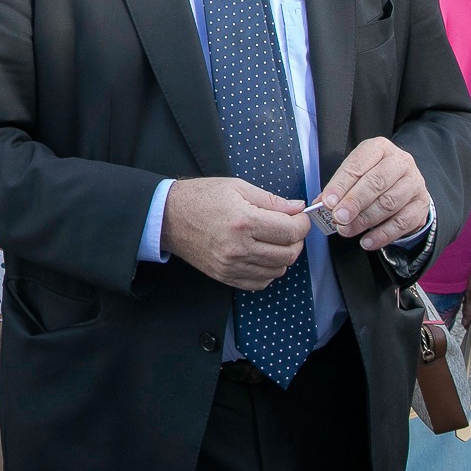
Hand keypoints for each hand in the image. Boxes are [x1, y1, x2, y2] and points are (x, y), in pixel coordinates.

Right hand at [159, 178, 310, 290]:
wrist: (168, 217)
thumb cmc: (200, 198)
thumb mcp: (237, 187)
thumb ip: (271, 200)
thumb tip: (296, 207)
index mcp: (244, 221)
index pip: (290, 231)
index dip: (302, 223)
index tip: (300, 217)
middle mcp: (239, 247)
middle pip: (288, 254)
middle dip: (296, 240)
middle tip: (290, 228)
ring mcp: (231, 265)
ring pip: (277, 270)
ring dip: (284, 256)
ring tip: (275, 241)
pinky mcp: (225, 276)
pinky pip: (260, 283)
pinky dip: (268, 271)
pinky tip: (262, 256)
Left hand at [320, 137, 433, 249]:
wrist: (403, 185)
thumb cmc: (371, 177)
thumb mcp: (354, 174)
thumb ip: (339, 187)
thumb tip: (322, 203)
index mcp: (379, 148)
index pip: (357, 165)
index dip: (341, 185)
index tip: (327, 202)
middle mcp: (400, 162)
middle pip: (376, 182)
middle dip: (354, 202)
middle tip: (338, 218)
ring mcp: (414, 183)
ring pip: (389, 203)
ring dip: (365, 220)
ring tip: (347, 230)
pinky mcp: (421, 204)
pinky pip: (402, 223)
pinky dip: (382, 235)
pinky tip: (367, 242)